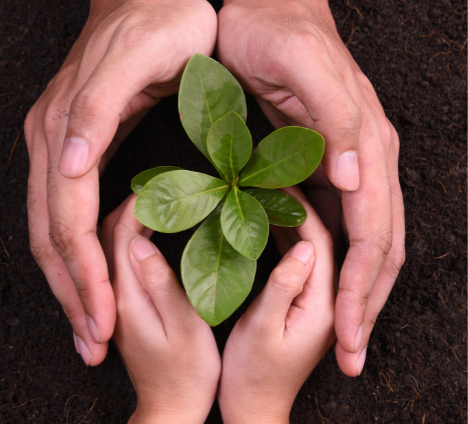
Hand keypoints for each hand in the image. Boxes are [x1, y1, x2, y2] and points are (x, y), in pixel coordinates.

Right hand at [24, 0, 215, 364]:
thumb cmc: (161, 20)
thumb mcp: (140, 57)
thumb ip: (95, 110)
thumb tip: (64, 167)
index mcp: (65, 127)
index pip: (66, 220)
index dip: (84, 276)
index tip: (103, 322)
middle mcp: (51, 140)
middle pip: (49, 234)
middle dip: (73, 293)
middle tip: (94, 345)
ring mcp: (56, 141)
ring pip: (50, 228)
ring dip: (69, 282)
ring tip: (90, 327)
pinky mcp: (71, 140)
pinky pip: (64, 210)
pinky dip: (75, 252)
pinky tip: (90, 277)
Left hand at [102, 194, 220, 423]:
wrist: (169, 409)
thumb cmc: (187, 373)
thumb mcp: (184, 327)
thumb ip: (161, 283)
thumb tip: (140, 240)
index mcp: (125, 296)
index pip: (118, 235)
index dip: (137, 203)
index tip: (160, 183)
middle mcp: (111, 295)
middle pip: (107, 235)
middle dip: (128, 204)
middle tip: (158, 184)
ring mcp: (114, 301)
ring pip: (109, 246)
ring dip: (127, 219)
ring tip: (154, 200)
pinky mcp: (123, 307)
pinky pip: (117, 261)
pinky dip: (129, 238)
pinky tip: (147, 232)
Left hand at [217, 0, 404, 375]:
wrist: (268, 3)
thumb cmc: (276, 32)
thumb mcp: (301, 67)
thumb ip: (336, 119)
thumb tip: (357, 177)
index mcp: (365, 143)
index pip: (373, 233)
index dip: (361, 288)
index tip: (348, 333)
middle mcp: (365, 157)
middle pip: (380, 247)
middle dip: (366, 303)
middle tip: (349, 354)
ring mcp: (347, 160)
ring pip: (366, 240)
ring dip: (358, 290)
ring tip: (344, 334)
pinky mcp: (323, 158)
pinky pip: (339, 220)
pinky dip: (336, 259)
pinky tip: (320, 282)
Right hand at [218, 187, 335, 423]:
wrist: (254, 408)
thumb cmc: (253, 374)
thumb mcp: (262, 329)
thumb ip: (284, 286)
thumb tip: (303, 245)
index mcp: (324, 306)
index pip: (323, 245)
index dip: (302, 210)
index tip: (279, 182)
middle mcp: (327, 300)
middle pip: (324, 241)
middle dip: (301, 207)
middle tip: (275, 178)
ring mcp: (315, 301)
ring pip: (311, 248)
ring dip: (292, 218)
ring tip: (269, 190)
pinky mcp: (300, 302)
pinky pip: (298, 260)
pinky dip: (284, 237)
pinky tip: (266, 220)